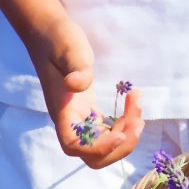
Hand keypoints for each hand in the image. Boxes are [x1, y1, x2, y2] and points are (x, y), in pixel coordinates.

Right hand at [31, 25, 140, 166]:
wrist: (49, 32)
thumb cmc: (59, 40)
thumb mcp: (70, 49)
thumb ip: (76, 68)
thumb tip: (77, 84)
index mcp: (62, 111)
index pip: (75, 146)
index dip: (98, 148)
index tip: (120, 134)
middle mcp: (69, 120)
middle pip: (93, 155)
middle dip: (120, 146)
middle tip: (138, 121)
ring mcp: (79, 118)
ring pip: (103, 145)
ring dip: (126, 134)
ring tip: (138, 104)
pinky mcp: (88, 111)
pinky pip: (107, 130)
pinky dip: (124, 124)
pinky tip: (134, 103)